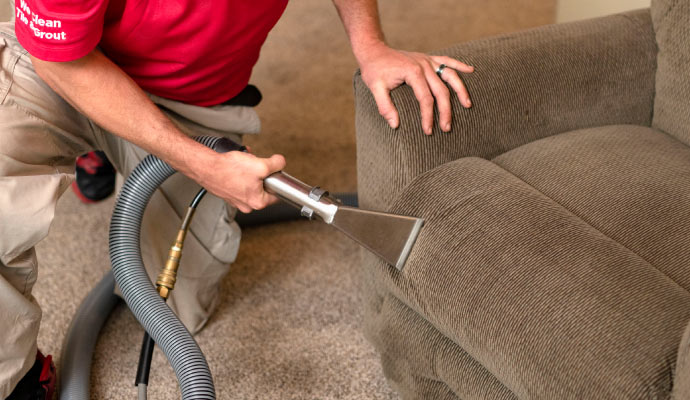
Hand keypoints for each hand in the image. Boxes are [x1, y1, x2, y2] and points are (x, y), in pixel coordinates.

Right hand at [195, 150, 285, 212]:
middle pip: (264, 187)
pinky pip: (240, 181)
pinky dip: (240, 172)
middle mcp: (247, 205)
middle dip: (262, 172)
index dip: (278, 180)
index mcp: (258, 202)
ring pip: (252, 182)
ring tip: (244, 163)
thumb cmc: (228, 170)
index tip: (275, 172)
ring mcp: (236, 199)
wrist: (205, 167)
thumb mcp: (261, 165)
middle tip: (256, 165)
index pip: (278, 194)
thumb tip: (281, 163)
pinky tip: (235, 165)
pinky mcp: (228, 192)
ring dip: (251, 170)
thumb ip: (277, 164)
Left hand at [358, 44, 473, 134]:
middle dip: (446, 111)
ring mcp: (427, 60)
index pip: (425, 98)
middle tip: (447, 128)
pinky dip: (460, 65)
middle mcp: (423, 65)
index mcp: (412, 72)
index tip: (428, 131)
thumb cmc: (374, 70)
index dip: (428, 116)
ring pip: (450, 75)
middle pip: (441, 90)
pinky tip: (472, 70)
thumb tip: (395, 125)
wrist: (374, 51)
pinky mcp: (428, 58)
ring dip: (460, 90)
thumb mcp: (375, 88)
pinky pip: (448, 60)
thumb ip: (384, 107)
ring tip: (468, 105)